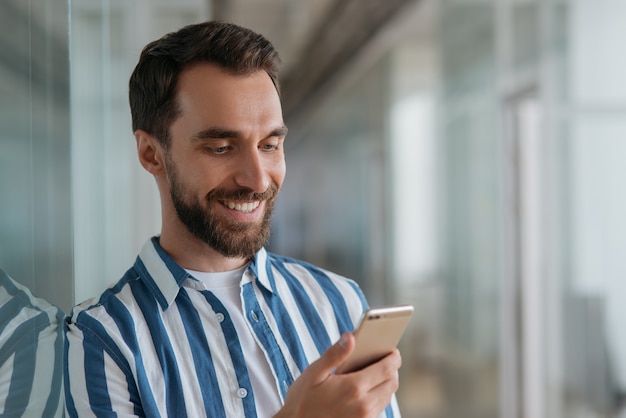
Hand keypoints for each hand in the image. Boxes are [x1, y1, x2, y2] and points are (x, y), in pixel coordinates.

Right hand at [274, 333, 400, 417]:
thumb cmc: (303, 400)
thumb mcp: (314, 373)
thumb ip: (334, 354)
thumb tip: (351, 336)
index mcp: (353, 388)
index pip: (386, 369)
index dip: (393, 357)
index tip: (393, 349)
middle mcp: (364, 405)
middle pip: (392, 382)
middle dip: (392, 368)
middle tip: (384, 358)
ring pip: (388, 396)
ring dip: (387, 382)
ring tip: (376, 371)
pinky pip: (380, 408)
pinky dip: (379, 395)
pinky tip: (367, 388)